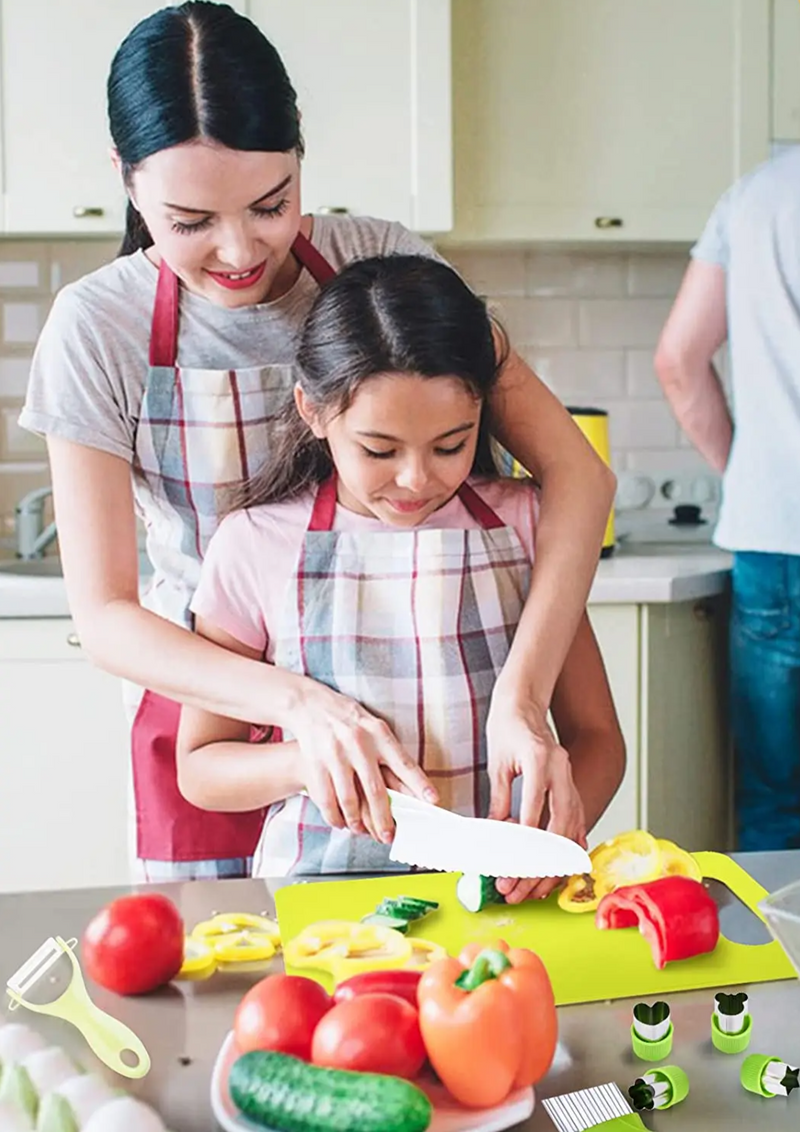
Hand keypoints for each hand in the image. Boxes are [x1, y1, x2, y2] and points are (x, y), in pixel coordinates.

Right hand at [290, 681, 437, 843]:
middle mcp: (358, 744)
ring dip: (356, 821)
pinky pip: (326, 798)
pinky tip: (340, 822)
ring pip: (349, 799)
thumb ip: (390, 753)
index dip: (419, 783)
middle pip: (375, 789)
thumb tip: (409, 785)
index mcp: (378, 734)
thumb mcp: (374, 727)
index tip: (432, 800)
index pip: (403, 763)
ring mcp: (336, 754)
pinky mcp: (316, 763)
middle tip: (389, 836)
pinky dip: (334, 815)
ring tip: (361, 830)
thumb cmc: (349, 719)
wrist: (310, 705)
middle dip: (384, 817)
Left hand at [486, 690, 585, 902]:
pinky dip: (567, 848)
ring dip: (554, 862)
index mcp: (543, 762)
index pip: (535, 816)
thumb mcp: (497, 763)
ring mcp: (571, 779)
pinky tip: (557, 868)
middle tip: (517, 888)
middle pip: (559, 830)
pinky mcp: (572, 786)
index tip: (507, 871)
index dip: (522, 848)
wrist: (525, 702)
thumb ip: (499, 800)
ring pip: (571, 830)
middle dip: (540, 864)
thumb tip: (494, 836)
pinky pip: (576, 823)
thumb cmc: (507, 726)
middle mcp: (563, 771)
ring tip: (533, 887)